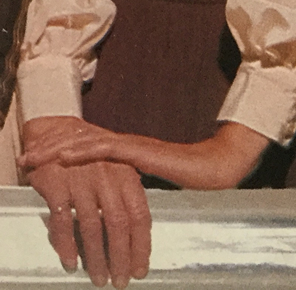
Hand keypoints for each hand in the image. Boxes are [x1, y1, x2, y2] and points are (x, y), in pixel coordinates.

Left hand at [21, 119, 268, 189]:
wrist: (217, 169)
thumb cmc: (190, 181)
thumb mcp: (148, 191)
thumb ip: (130, 193)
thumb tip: (112, 208)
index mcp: (125, 153)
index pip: (85, 148)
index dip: (60, 151)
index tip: (36, 158)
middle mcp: (124, 145)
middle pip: (79, 142)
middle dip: (50, 147)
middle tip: (25, 156)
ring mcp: (132, 146)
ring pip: (86, 143)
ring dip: (57, 149)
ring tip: (35, 156)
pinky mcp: (141, 151)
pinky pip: (107, 150)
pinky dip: (83, 152)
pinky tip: (65, 157)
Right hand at [22, 119, 150, 288]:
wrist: (56, 131)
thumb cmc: (90, 156)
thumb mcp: (116, 168)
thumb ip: (126, 196)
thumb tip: (138, 234)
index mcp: (126, 173)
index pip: (140, 214)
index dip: (141, 244)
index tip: (140, 268)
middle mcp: (107, 176)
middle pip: (119, 224)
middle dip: (121, 257)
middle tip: (121, 281)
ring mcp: (82, 180)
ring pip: (92, 227)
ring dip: (96, 258)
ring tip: (99, 277)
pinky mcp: (58, 184)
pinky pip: (63, 221)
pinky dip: (67, 245)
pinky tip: (70, 261)